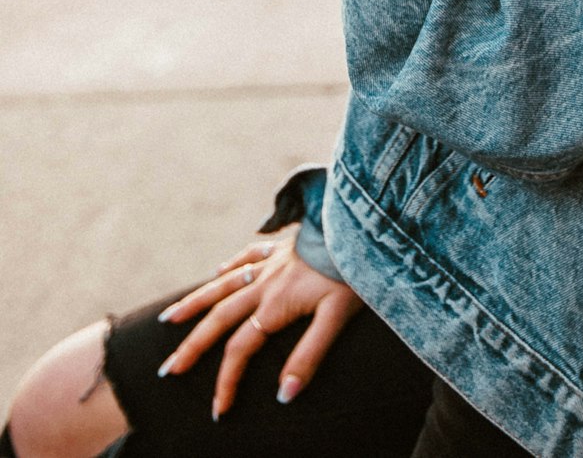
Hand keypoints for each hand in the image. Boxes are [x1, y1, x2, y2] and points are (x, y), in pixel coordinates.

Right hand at [157, 233, 363, 418]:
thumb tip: (284, 396)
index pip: (240, 349)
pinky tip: (218, 270)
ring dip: (195, 302)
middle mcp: (265, 282)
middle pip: (220, 318)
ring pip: (224, 283)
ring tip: (169, 319)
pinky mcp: (283, 245)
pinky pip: (249, 254)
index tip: (218, 411)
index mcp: (275, 304)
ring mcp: (272, 261)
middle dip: (192, 346)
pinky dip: (231, 264)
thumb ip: (309, 356)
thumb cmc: (352, 274)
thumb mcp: (336, 318)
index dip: (226, 382)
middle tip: (167, 369)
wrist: (359, 226)